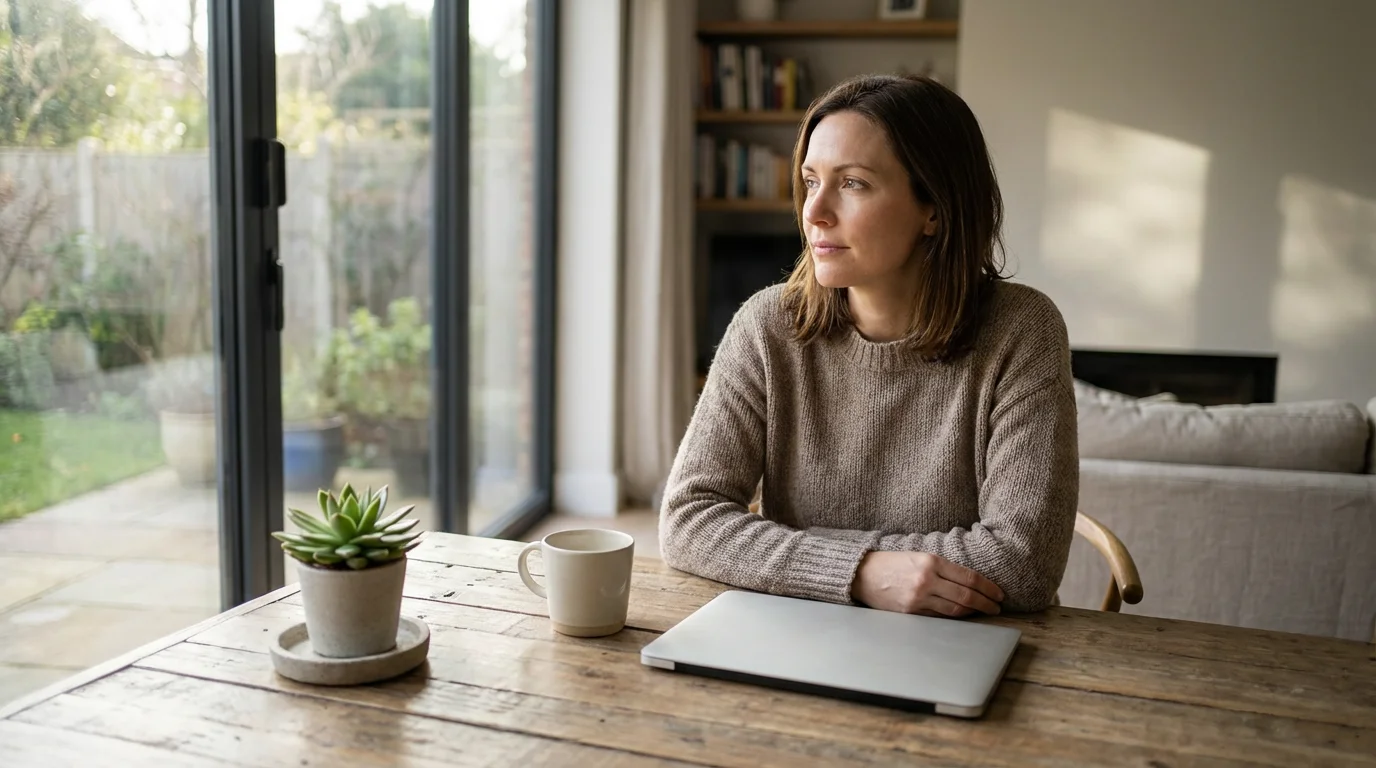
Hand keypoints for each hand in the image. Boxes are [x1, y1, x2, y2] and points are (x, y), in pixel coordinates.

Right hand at [850, 551, 1004, 616]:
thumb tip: (970, 583)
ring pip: (955, 610)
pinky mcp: (911, 612)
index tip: (999, 594)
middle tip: (997, 607)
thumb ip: (943, 568)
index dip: (988, 588)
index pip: (969, 578)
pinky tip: (963, 615)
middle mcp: (927, 580)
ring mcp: (919, 598)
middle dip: (986, 603)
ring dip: (973, 612)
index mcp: (931, 562)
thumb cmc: (893, 564)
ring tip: (984, 612)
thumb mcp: (919, 556)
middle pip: (966, 596)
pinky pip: (940, 617)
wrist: (863, 575)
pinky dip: (954, 617)